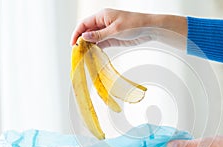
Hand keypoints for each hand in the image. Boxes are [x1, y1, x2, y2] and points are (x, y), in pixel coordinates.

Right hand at [70, 9, 186, 49]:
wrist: (149, 29)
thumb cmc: (134, 24)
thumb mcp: (115, 30)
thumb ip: (99, 34)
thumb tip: (84, 37)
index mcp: (102, 15)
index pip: (84, 23)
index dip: (77, 33)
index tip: (73, 44)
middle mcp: (103, 22)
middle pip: (88, 31)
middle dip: (81, 40)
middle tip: (77, 52)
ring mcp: (108, 31)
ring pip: (94, 38)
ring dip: (89, 45)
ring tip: (84, 55)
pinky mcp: (113, 38)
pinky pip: (102, 43)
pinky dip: (97, 48)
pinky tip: (93, 54)